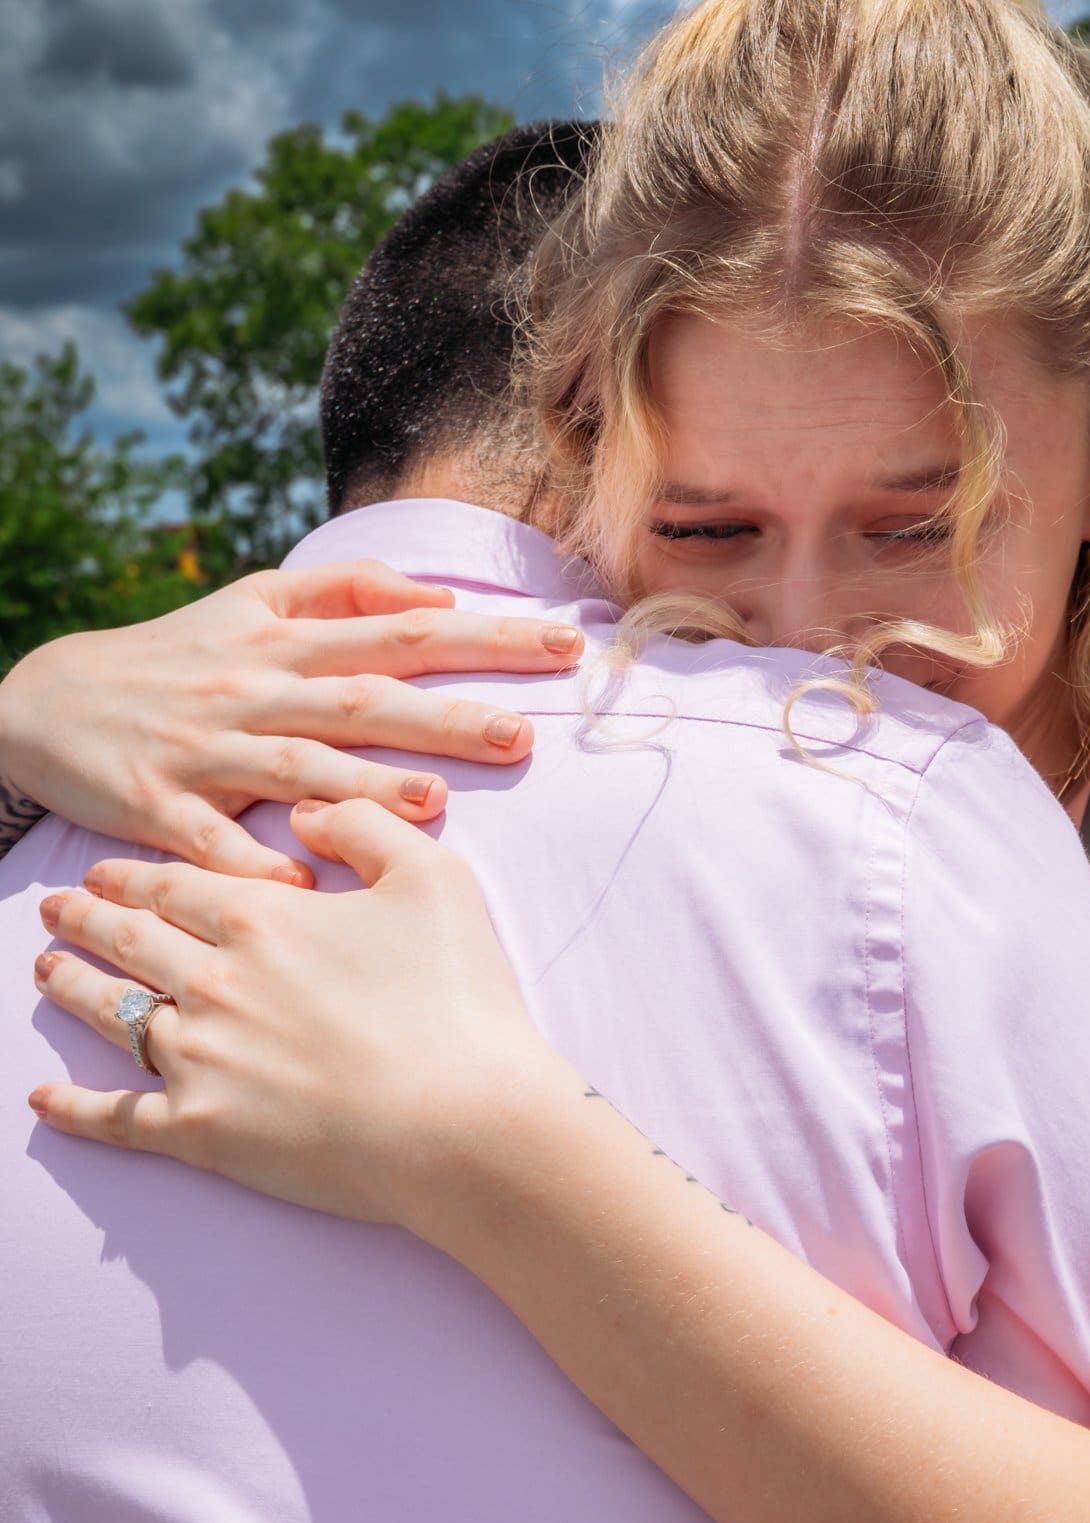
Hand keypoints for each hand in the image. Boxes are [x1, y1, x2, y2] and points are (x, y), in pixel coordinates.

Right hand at [0, 560, 584, 879]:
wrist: (44, 702)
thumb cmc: (174, 657)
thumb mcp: (252, 602)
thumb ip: (346, 592)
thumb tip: (438, 596)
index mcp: (286, 642)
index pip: (404, 632)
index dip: (484, 635)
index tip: (563, 644)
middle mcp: (256, 689)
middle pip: (362, 697)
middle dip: (444, 714)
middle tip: (521, 734)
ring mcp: (209, 749)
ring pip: (295, 765)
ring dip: (362, 784)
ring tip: (433, 800)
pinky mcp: (159, 804)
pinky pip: (213, 842)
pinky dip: (253, 866)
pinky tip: (304, 889)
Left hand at [28, 798, 562, 1233]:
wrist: (463, 1121)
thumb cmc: (457, 998)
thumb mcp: (432, 880)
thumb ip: (365, 826)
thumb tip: (305, 813)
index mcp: (258, 916)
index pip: (174, 884)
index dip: (133, 875)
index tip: (102, 871)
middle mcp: (210, 981)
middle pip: (128, 941)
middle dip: (85, 919)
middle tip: (55, 908)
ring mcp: (198, 1059)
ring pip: (110, 1014)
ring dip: (70, 987)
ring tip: (43, 971)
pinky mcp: (201, 1132)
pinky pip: (117, 1118)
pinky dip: (73, 1111)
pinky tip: (41, 1103)